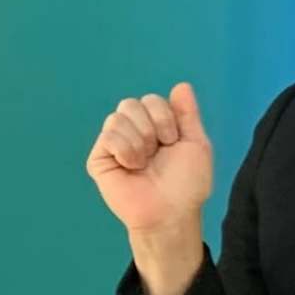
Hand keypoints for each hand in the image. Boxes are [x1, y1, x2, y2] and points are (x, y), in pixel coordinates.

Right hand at [88, 83, 215, 235]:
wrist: (171, 210)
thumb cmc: (186, 182)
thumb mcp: (196, 144)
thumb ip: (188, 114)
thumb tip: (182, 84)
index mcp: (154, 125)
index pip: (151, 100)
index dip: (165, 118)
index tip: (172, 141)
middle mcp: (132, 131)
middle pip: (131, 103)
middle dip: (151, 126)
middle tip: (157, 152)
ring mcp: (113, 144)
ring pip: (118, 117)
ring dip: (139, 141)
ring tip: (143, 163)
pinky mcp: (99, 159)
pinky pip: (107, 136)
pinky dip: (125, 150)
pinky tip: (130, 166)